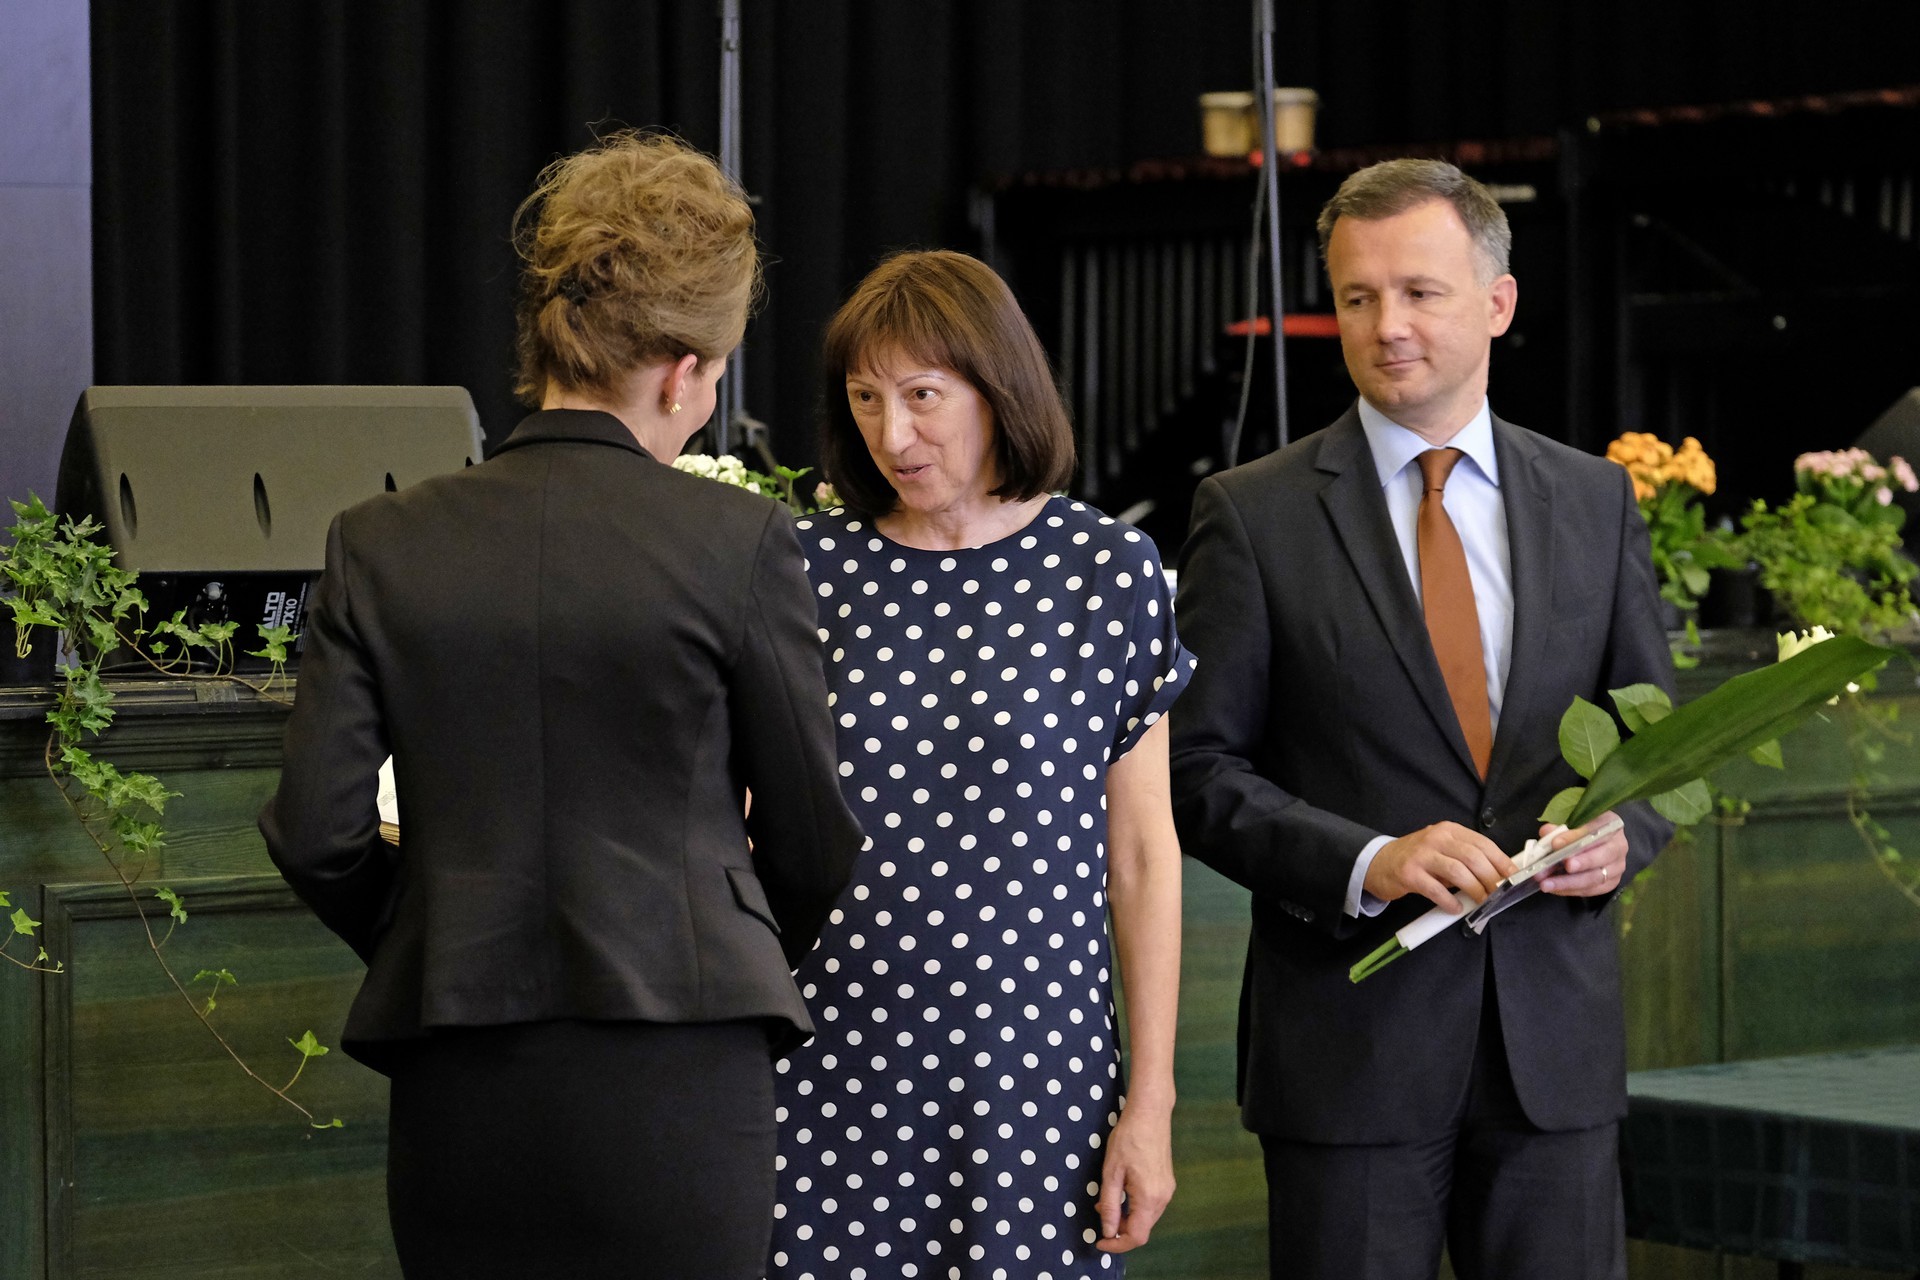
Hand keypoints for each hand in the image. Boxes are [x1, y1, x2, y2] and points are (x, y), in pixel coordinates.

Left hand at [1094, 1101, 1174, 1252]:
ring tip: (1107, 1202)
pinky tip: (1121, 1193)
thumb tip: (1108, 1231)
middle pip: (1142, 1229)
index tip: (1099, 1241)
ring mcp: (1168, 1190)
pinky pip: (1151, 1205)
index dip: (1117, 1244)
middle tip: (1099, 1215)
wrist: (1150, 1113)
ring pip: (1147, 1218)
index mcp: (1149, 1198)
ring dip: (1127, 1218)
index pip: (1136, 1236)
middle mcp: (1163, 1198)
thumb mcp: (1112, 1172)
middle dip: (1120, 1230)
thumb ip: (1110, 1205)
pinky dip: (1135, 1207)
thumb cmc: (1128, 1138)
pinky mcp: (1167, 1183)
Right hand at [1365, 822, 1516, 911]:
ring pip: (1457, 871)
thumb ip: (1465, 858)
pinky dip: (1449, 900)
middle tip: (1499, 893)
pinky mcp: (1409, 873)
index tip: (1513, 877)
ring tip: (1481, 901)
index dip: (1501, 861)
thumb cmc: (1417, 858)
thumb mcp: (1442, 850)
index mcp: (1449, 830)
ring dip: (1474, 889)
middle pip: (1472, 857)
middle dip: (1491, 878)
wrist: (1378, 862)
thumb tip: (1497, 876)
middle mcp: (1436, 838)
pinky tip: (1455, 907)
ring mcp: (1421, 855)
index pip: (1482, 843)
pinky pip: (1435, 889)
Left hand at [1534, 811, 1628, 896]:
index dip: (1575, 837)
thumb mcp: (1571, 822)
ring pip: (1595, 877)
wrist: (1596, 842)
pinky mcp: (1610, 883)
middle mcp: (1618, 845)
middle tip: (1563, 866)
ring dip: (1569, 882)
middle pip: (1602, 856)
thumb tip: (1547, 833)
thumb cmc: (1581, 829)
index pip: (1595, 829)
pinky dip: (1570, 890)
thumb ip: (1559, 828)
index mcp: (1610, 824)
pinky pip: (1591, 890)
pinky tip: (1554, 889)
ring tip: (1546, 883)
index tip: (1555, 843)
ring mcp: (1617, 867)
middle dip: (1581, 862)